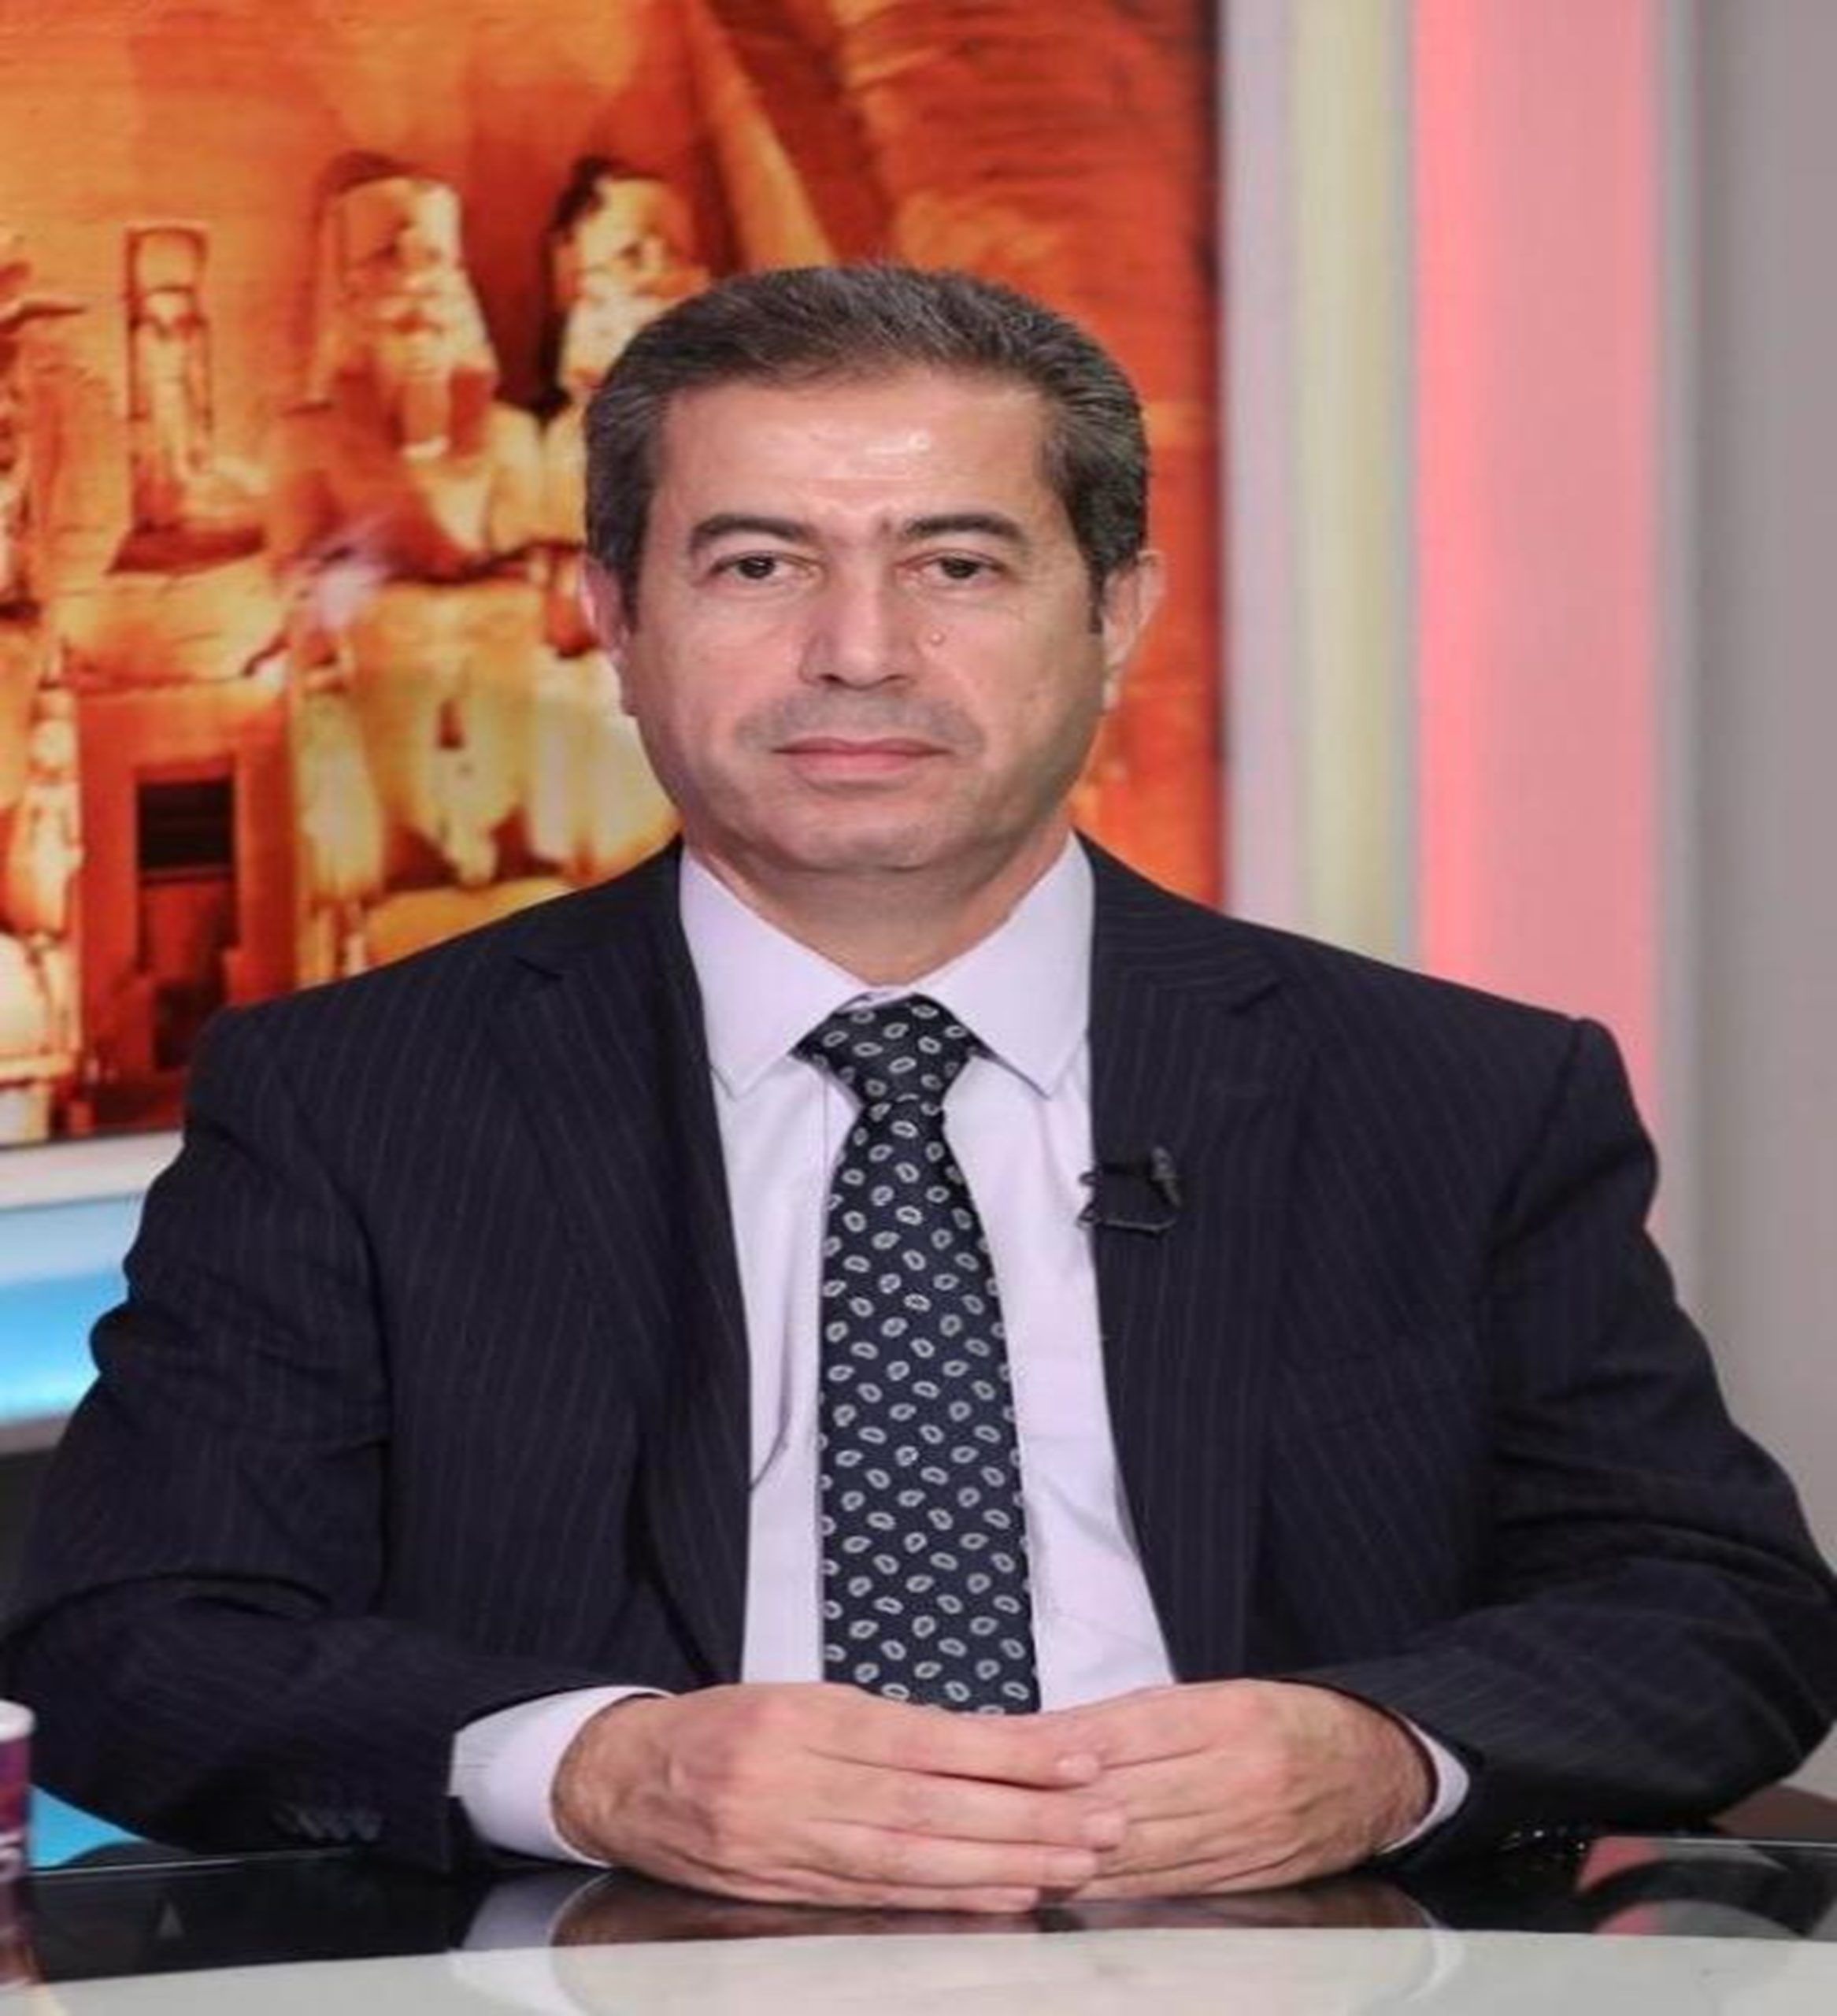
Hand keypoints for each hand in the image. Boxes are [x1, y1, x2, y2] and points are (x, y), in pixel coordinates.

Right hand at [551, 1682, 1126, 1912]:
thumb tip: (992, 1746)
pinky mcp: (780, 1889)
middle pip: (931, 1808)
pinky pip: (879, 1896)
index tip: (1079, 1757)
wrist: (621, 1777)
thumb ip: (885, 1727)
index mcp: (803, 1717)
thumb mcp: (801, 1700)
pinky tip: (1004, 1894)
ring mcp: (785, 1843)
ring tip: (1076, 1860)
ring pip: (913, 1860)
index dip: (1008, 1753)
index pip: (926, 1740)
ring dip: (1004, 1865)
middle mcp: (794, 1781)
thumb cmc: (724, 1727)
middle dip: (1027, 1818)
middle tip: (1104, 1819)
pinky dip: (949, 1898)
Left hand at [1036, 1680, 1431, 1897]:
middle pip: (1126, 1796)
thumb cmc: (1285, 1720)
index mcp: (1228, 1716)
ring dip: (1071, 1854)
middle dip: (1051, 1805)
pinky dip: (1113, 1887)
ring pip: (1141, 1849)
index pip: (1125, 1734)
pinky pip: (1166, 1884)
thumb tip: (1048, 1737)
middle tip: (987, 1807)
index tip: (1001, 1750)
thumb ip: (1132, 1719)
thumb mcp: (1215, 1694)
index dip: (1058, 1748)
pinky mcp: (1244, 1877)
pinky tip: (1069, 1884)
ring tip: (1010, 1852)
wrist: (1377, 1770)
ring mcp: (1243, 1834)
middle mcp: (1237, 1777)